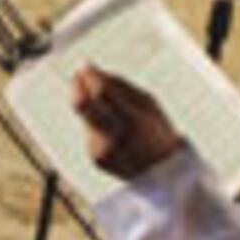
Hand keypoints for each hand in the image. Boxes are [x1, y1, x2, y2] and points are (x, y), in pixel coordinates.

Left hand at [70, 66, 183, 180]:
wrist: (163, 174)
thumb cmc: (157, 131)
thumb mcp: (148, 103)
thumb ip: (120, 86)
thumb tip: (92, 70)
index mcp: (133, 121)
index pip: (101, 91)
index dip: (90, 75)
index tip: (85, 65)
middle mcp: (114, 137)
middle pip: (81, 104)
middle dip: (77, 85)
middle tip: (77, 74)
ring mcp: (101, 150)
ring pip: (84, 117)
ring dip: (89, 106)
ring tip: (108, 108)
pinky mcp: (95, 158)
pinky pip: (89, 132)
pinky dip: (95, 124)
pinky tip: (111, 129)